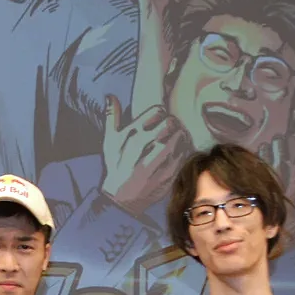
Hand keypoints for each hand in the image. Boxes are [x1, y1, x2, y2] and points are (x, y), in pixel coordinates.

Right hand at [100, 99, 188, 217]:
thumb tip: (110, 96)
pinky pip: (184, 153)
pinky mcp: (168, 173)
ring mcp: (157, 160)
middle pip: (170, 122)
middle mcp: (144, 146)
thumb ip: (111, 118)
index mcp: (131, 135)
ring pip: (179, 136)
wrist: (121, 198)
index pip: (157, 111)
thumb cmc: (116, 167)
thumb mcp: (109, 143)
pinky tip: (180, 150)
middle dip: (172, 123)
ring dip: (181, 135)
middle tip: (171, 129)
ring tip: (177, 138)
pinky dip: (185, 149)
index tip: (159, 120)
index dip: (161, 113)